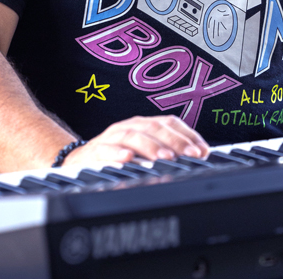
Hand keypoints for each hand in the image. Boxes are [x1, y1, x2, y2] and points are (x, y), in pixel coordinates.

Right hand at [62, 115, 208, 166]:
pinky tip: (128, 160)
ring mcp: (111, 137)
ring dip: (150, 146)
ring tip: (165, 158)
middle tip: (189, 155)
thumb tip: (200, 157)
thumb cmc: (118, 155)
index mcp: (144, 124)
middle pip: (154, 127)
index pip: (169, 122)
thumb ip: (169, 151)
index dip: (187, 135)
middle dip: (174, 141)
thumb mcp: (144, 151)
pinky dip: (117, 154)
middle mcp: (129, 126)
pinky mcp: (95, 151)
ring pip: (132, 136)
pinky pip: (105, 150)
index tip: (202, 151)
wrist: (80, 160)